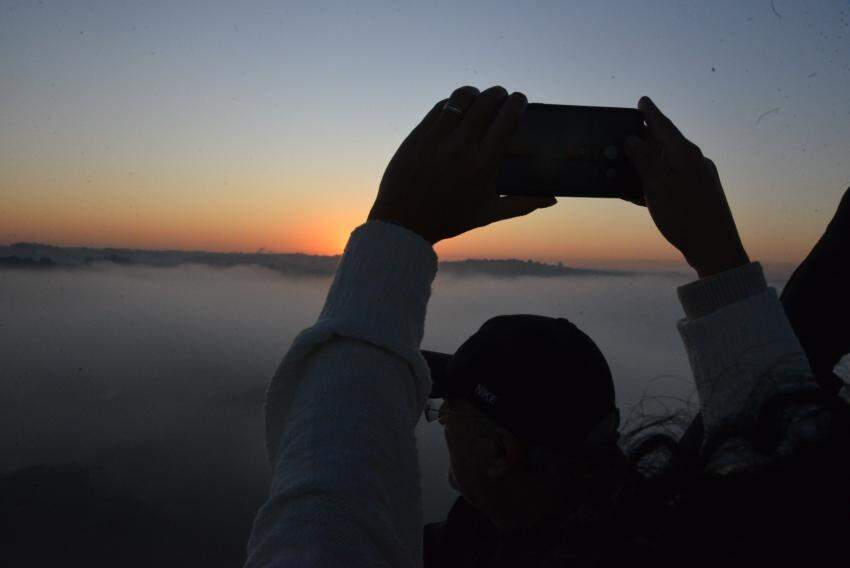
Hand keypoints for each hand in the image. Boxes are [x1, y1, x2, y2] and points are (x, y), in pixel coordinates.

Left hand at [368, 85, 555, 243]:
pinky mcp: (418, 135)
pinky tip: (457, 109)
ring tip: (479, 99)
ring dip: (476, 93)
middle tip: (502, 97)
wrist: (404, 222)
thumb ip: (523, 204)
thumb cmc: (450, 219)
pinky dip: (453, 103)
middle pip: (488, 101)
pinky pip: (440, 107)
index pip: (508, 118)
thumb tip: (553, 199)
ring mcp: (437, 138)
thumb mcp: (489, 214)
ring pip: (462, 97)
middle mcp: (462, 147)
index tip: (520, 100)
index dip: (518, 102)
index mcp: (484, 164)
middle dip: (500, 94)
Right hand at [624, 96, 748, 276]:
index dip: (651, 113)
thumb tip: (632, 139)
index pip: (664, 126)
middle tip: (626, 133)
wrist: (715, 248)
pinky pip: (669, 183)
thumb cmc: (686, 216)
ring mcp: (696, 179)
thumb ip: (644, 159)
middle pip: (664, 144)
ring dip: (645, 164)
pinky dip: (651, 183)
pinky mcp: (695, 197)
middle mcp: (693, 162)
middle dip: (645, 139)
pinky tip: (636, 192)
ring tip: (624, 165)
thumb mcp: (658, 185)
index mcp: (685, 154)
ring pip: (665, 165)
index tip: (642, 100)